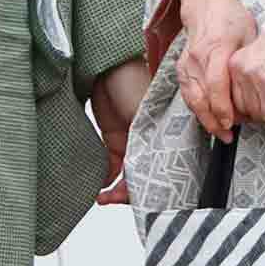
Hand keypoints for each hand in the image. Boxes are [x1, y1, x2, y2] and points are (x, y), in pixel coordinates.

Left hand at [92, 57, 152, 204]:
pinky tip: (99, 188)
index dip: (154, 187)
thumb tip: (138, 174)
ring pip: (126, 175)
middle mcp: (149, 140)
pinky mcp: (112, 139)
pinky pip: (110, 165)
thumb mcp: (144, 114)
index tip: (143, 201)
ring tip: (104, 199)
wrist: (107, 64)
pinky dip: (105, 179)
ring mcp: (131, 141)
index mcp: (165, 135)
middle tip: (117, 201)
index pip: (163, 169)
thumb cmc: (133, 80)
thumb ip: (144, 142)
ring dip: (116, 189)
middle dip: (133, 193)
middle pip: (144, 175)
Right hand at [172, 0, 256, 141]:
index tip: (230, 122)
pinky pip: (187, 95)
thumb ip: (260, 64)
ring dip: (205, 119)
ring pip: (192, 99)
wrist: (206, 6)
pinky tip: (209, 119)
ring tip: (220, 132)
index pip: (216, 83)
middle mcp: (198, 57)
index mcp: (218, 47)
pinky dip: (198, 109)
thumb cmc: (231, 20)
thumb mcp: (251, 36)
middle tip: (227, 135)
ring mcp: (187, 64)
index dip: (222, 106)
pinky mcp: (181, 69)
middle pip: (201, 96)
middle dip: (213, 120)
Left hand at [230, 0, 264, 132]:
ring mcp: (262, 82)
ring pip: (262, 117)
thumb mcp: (257, 54)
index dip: (246, 106)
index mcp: (234, 64)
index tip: (257, 105)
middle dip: (262, 111)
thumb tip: (250, 102)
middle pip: (245, 111)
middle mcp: (244, 73)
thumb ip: (248, 76)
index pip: (230, 99)